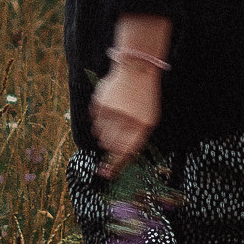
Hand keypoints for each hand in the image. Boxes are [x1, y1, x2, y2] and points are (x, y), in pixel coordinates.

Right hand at [92, 55, 161, 179]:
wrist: (137, 70)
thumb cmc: (144, 99)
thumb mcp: (148, 119)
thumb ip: (136, 139)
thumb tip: (120, 157)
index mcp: (142, 126)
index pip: (125, 153)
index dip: (115, 165)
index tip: (108, 173)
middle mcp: (126, 120)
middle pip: (110, 146)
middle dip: (110, 147)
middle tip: (113, 139)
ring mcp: (112, 112)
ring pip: (100, 136)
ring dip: (104, 134)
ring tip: (114, 121)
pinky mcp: (100, 104)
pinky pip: (94, 122)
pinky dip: (99, 121)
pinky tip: (109, 110)